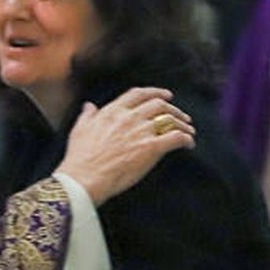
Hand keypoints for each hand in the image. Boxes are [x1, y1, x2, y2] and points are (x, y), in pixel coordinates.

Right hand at [56, 86, 194, 204]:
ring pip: (170, 120)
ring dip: (183, 124)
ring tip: (189, 130)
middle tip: (182, 116)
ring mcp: (141, 131)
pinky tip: (189, 144)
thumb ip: (88, 116)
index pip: (139, 94)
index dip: (155, 92)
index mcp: (113, 111)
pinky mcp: (151, 148)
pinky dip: (185, 139)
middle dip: (174, 109)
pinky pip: (176, 138)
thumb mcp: (80, 130)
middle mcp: (129, 117)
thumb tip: (89, 106)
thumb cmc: (80, 157)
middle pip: (159, 105)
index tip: (166, 95)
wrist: (85, 177)